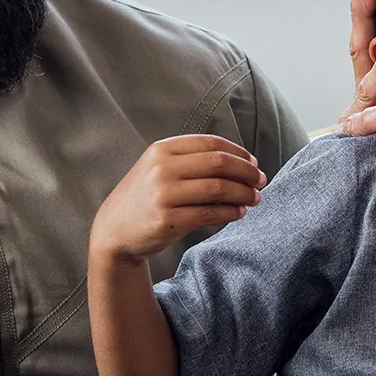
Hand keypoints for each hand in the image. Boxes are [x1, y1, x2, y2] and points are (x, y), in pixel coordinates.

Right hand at [91, 135, 266, 264]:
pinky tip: (239, 213)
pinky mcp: (167, 221)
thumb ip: (192, 160)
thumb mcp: (159, 168)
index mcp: (162, 150)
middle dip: (246, 172)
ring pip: (218, 189)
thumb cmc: (145, 198)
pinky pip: (210, 214)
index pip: (211, 144)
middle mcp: (162, 169)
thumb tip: (244, 161)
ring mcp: (163, 195)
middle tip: (261, 181)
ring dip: (243, 194)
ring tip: (254, 199)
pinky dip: (230, 213)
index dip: (239, 153)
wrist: (113, 231)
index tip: (254, 163)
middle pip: (219, 164)